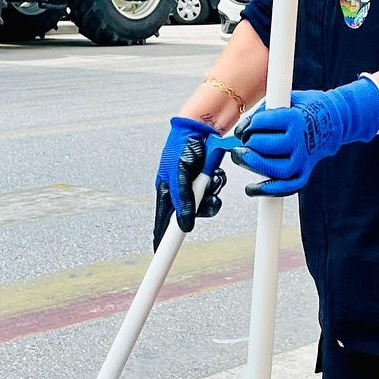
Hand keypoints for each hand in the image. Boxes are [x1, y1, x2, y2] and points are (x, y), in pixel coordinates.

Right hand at [153, 116, 226, 247]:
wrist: (201, 126)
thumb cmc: (183, 146)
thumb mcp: (180, 174)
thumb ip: (182, 200)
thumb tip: (185, 226)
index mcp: (165, 190)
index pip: (162, 221)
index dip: (162, 237)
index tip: (160, 253)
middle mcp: (178, 190)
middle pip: (188, 215)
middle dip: (202, 209)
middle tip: (210, 200)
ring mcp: (193, 186)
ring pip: (205, 205)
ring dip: (212, 195)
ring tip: (214, 178)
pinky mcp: (206, 180)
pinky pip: (214, 192)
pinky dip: (217, 185)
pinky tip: (217, 173)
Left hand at [228, 76, 378, 195]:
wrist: (333, 120)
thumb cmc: (306, 109)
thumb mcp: (286, 99)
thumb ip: (265, 111)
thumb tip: (243, 128)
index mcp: (294, 118)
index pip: (261, 124)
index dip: (247, 126)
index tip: (245, 128)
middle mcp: (300, 140)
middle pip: (266, 148)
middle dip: (249, 145)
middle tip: (243, 142)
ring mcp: (304, 159)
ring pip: (275, 169)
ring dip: (254, 166)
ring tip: (241, 158)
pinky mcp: (304, 172)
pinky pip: (287, 187)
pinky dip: (268, 190)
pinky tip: (252, 188)